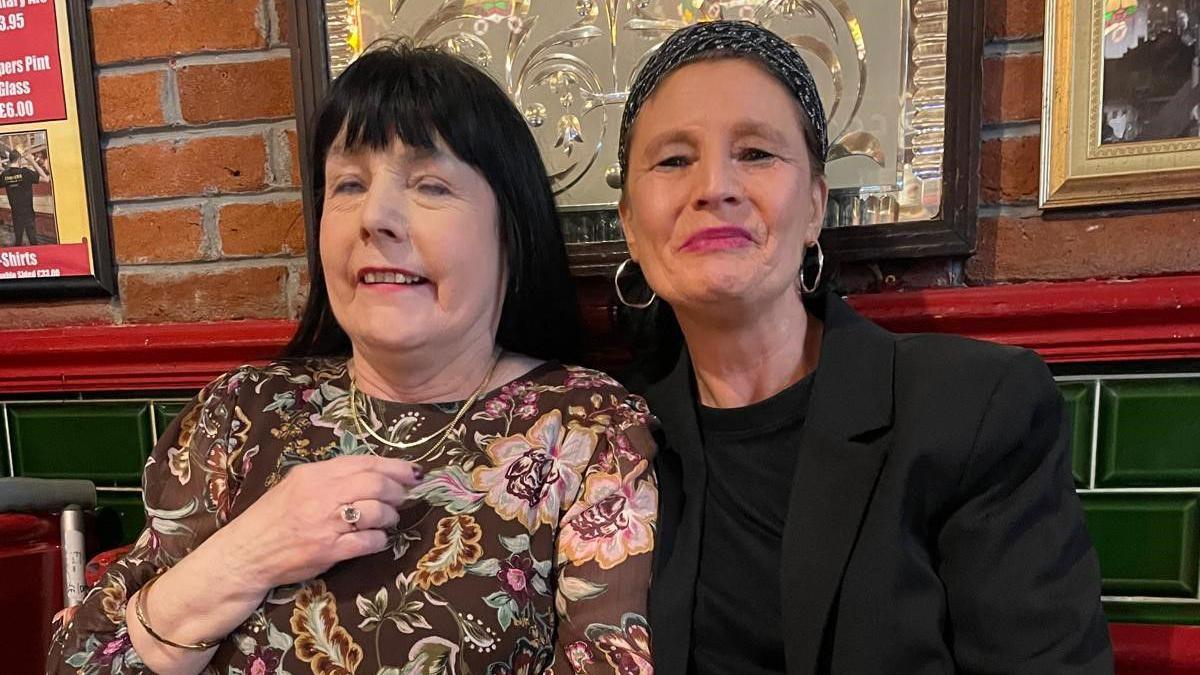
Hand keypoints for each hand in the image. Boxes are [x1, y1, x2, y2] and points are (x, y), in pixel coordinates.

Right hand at [209, 455, 421, 591]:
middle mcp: (321, 494)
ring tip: (388, 519)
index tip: (413, 473)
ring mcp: (326, 523)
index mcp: (315, 474)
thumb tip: (376, 472)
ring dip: (390, 516)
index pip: (365, 462)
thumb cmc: (274, 517)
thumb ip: (332, 476)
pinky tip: (376, 540)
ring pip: (377, 511)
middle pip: (376, 483)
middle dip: (398, 490)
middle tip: (404, 497)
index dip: (395, 467)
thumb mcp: (297, 484)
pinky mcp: (329, 550)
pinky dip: (380, 540)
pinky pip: (368, 542)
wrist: (246, 553)